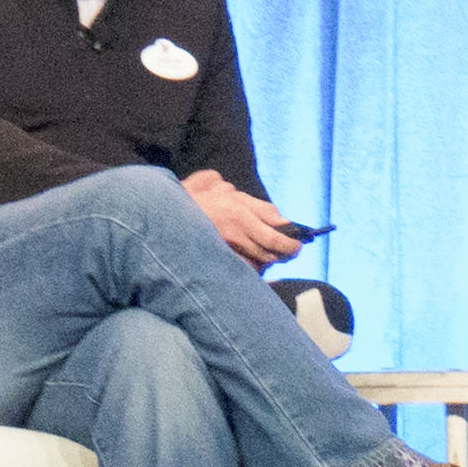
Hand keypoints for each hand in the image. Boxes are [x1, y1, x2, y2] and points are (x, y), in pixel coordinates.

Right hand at [179, 172, 307, 268]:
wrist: (168, 216)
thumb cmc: (203, 201)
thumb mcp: (232, 196)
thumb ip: (260, 208)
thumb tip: (283, 220)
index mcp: (240, 215)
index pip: (274, 237)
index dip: (290, 244)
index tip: (299, 245)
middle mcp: (234, 235)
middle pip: (269, 253)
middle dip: (283, 253)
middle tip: (291, 251)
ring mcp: (225, 250)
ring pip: (257, 264)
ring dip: (267, 260)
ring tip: (270, 254)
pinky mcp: (217, 261)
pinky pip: (242, 270)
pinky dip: (251, 268)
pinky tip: (252, 261)